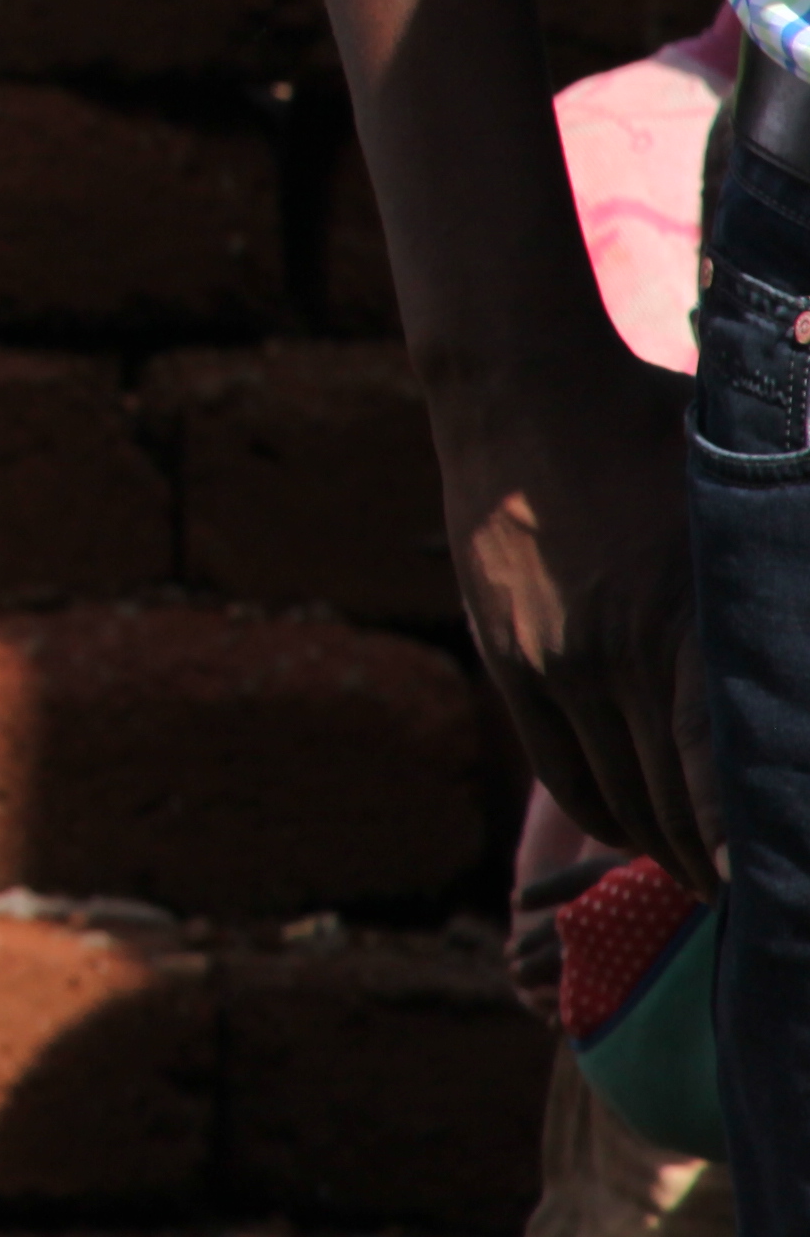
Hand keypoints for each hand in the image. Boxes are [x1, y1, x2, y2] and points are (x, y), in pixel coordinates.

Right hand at [434, 337, 717, 888]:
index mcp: (680, 623)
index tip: (768, 899)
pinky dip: (608, 817)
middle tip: (765, 902)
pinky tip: (644, 833)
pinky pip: (561, 770)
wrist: (519, 389)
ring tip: (710, 877)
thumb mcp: (745, 493)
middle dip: (720, 869)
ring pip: (616, 800)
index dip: (745, 850)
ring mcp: (550, 664)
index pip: (717, 774)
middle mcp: (611, 658)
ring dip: (667, 851)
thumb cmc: (656, 427)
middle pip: (671, 806)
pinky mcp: (508, 660)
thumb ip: (782, 567)